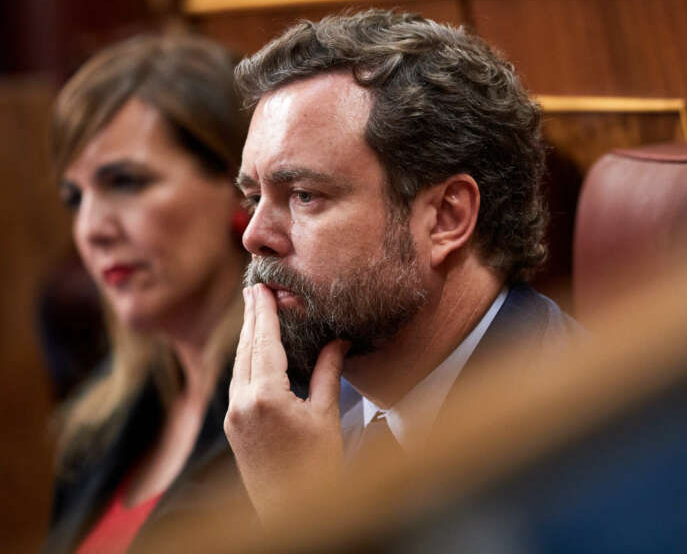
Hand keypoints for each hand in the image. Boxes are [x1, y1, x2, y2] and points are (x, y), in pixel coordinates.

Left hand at [224, 283, 349, 523]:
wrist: (292, 511)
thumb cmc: (316, 467)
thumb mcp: (326, 415)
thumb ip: (327, 373)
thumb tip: (338, 340)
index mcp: (266, 396)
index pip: (264, 343)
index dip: (265, 313)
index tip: (262, 288)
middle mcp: (242, 403)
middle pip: (246, 350)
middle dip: (252, 319)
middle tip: (254, 290)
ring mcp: (234, 416)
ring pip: (238, 366)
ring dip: (246, 338)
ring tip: (253, 314)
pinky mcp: (233, 428)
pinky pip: (237, 384)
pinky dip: (245, 361)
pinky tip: (253, 353)